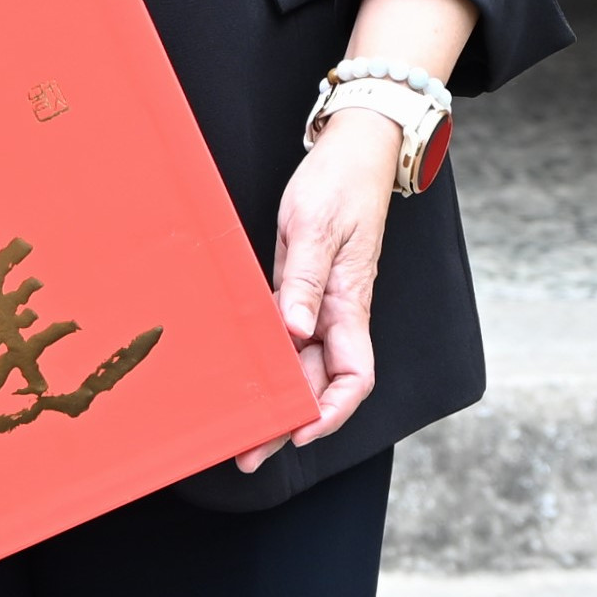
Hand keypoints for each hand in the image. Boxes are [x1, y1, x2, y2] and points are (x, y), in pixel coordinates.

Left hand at [232, 112, 399, 474]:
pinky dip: (272, 357)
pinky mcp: (305, 285)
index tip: (300, 430)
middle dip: (292, 420)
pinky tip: (248, 370)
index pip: (355, 376)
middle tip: (248, 449)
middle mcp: (339, 310)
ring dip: (279, 395)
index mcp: (351, 301)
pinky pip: (290, 334)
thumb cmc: (340, 181)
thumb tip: (296, 333)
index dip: (331, 411)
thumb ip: (305, 281)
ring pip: (304, 364)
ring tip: (242, 423)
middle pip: (323, 382)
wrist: (354, 146)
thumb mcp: (316, 226)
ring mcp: (322, 300)